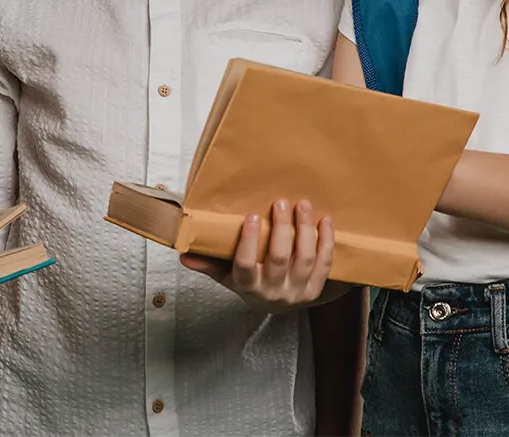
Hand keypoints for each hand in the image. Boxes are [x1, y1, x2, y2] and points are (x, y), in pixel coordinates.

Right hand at [180, 198, 334, 312]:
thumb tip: (183, 255)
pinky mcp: (316, 290)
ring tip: (303, 205)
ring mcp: (297, 292)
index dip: (247, 242)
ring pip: (304, 259)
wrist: (279, 305)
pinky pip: (324, 263)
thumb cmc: (250, 283)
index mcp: (248, 287)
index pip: (245, 266)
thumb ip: (208, 264)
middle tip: (281, 202)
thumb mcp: (227, 276)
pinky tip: (325, 221)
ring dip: (304, 230)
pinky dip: (325, 241)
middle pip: (278, 259)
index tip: (249, 216)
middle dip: (281, 229)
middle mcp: (273, 292)